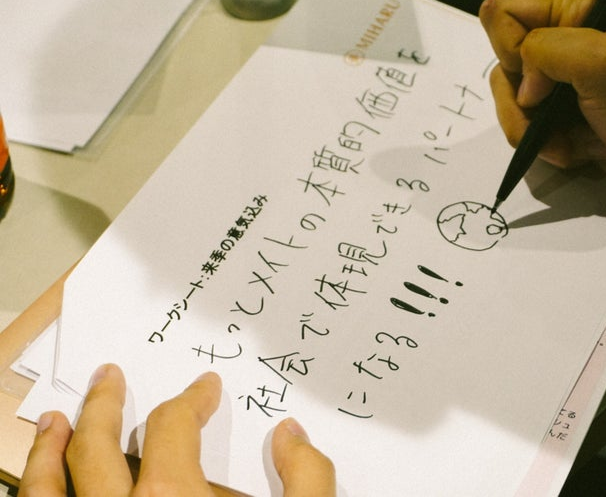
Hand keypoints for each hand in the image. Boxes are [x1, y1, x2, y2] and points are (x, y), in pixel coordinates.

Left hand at [19, 363, 335, 496]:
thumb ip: (309, 477)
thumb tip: (291, 434)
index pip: (172, 426)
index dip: (192, 398)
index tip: (205, 390)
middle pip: (95, 445)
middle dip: (104, 404)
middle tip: (109, 377)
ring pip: (45, 489)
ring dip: (48, 449)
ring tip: (58, 421)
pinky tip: (38, 490)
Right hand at [478, 0, 605, 204]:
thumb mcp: (599, 62)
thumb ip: (543, 50)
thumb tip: (521, 84)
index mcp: (574, 9)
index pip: (502, 16)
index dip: (509, 52)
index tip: (541, 83)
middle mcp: (566, 39)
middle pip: (502, 64)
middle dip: (519, 103)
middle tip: (546, 122)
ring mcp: (565, 82)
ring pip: (512, 103)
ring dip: (534, 132)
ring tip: (567, 145)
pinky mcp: (568, 117)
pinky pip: (532, 131)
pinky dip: (549, 147)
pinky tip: (579, 152)